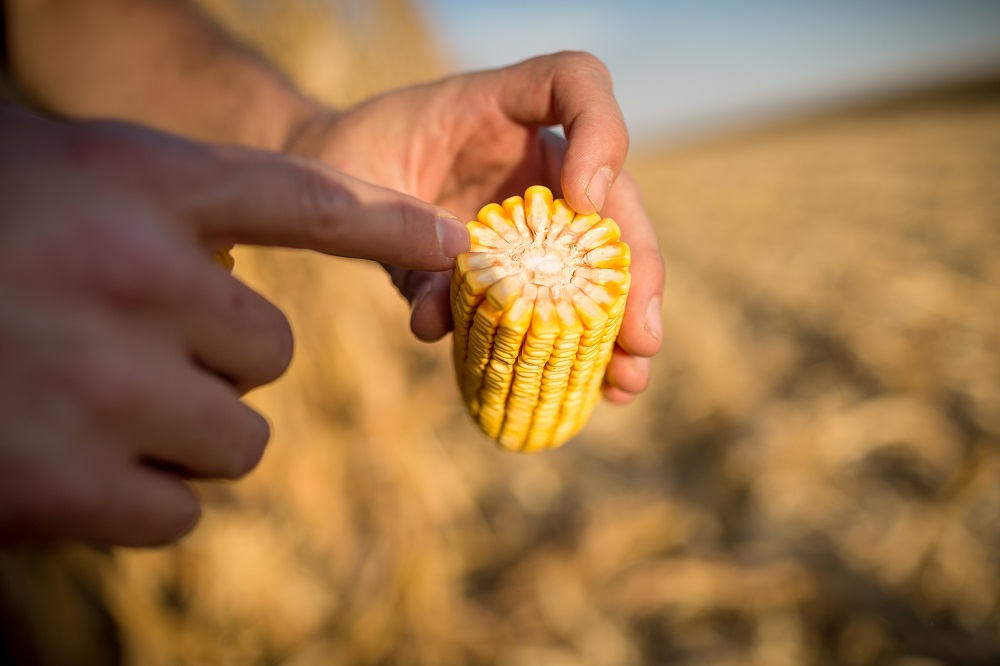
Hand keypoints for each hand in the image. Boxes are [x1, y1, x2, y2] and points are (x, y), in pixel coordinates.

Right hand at [0, 104, 467, 545]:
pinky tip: (62, 456)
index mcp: (138, 182)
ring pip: (239, 435)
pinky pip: (181, 507)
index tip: (455, 248)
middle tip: (125, 343)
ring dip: (184, 429)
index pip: (308, 201)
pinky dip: (139, 495)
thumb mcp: (62, 186)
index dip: (393, 225)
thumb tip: (251, 286)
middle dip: (212, 357)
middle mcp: (137, 275)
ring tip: (87, 399)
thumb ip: (165, 218)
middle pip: (269, 349)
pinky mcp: (68, 487)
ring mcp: (106, 384)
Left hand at [288, 52, 664, 402]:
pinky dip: (577, 343)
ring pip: (600, 260)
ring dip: (619, 322)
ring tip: (627, 379)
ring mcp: (533, 216)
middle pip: (615, 198)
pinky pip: (557, 299)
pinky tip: (594, 386)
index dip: (599, 134)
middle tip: (641, 334)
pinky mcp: (517, 265)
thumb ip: (394, 236)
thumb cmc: (343, 162)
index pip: (575, 83)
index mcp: (497, 109)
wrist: (324, 185)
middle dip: (635, 269)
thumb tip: (437, 319)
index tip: (584, 200)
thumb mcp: (352, 186)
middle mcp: (531, 161)